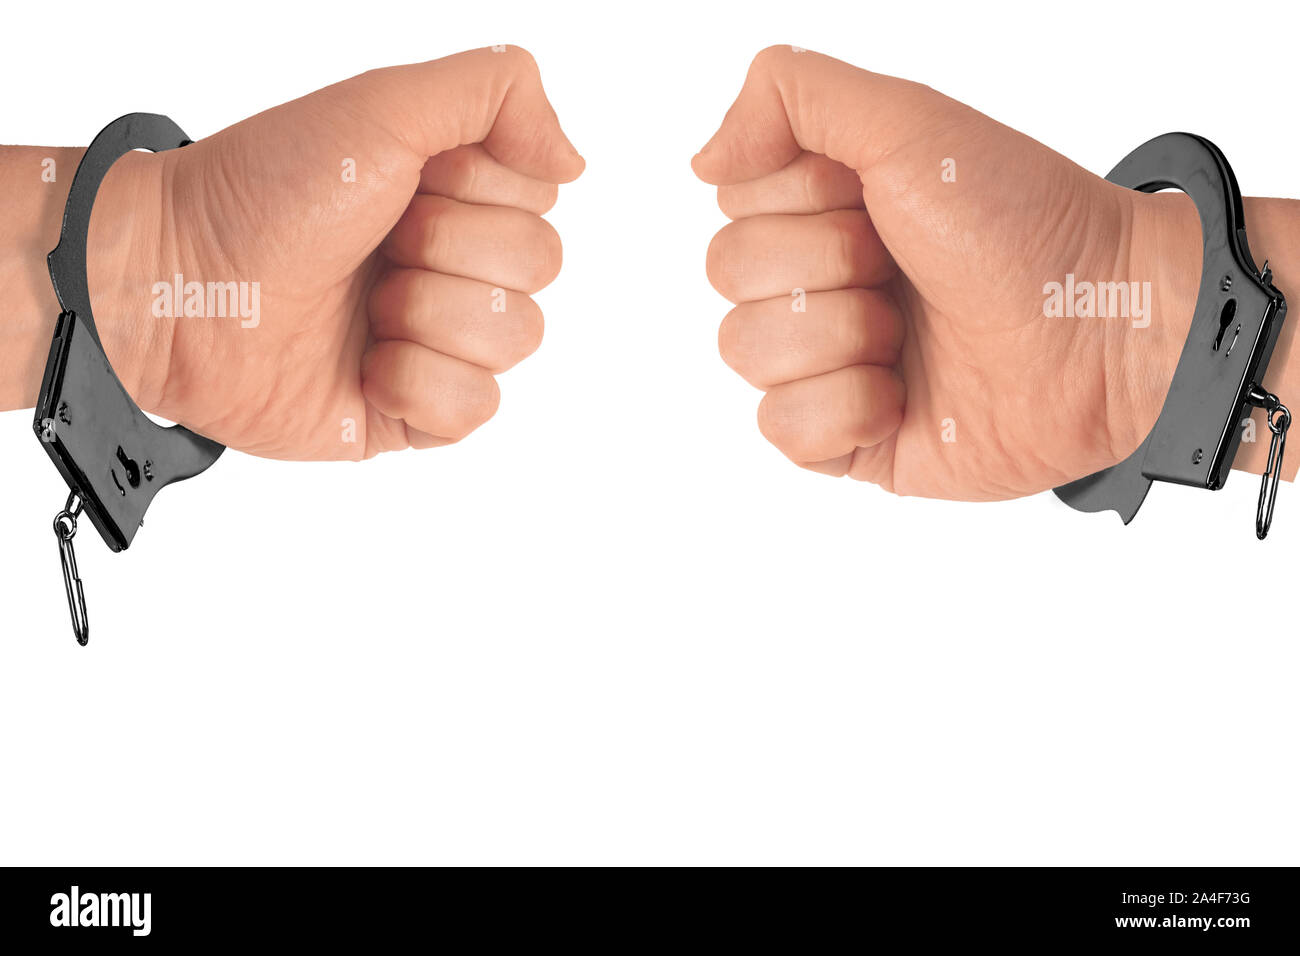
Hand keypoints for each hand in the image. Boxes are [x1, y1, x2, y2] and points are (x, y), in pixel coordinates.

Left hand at [82, 46, 582, 459]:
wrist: (178, 283)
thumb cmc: (263, 191)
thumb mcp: (384, 104)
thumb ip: (497, 93)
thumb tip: (574, 162)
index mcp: (455, 197)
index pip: (539, 203)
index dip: (473, 194)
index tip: (403, 183)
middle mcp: (453, 267)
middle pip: (537, 270)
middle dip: (446, 252)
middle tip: (374, 246)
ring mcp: (436, 342)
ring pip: (516, 340)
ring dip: (427, 315)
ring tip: (362, 306)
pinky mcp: (413, 412)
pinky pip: (476, 409)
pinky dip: (416, 384)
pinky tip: (363, 364)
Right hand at [693, 47, 1212, 499]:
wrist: (1103, 332)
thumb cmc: (1024, 222)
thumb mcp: (907, 121)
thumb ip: (790, 96)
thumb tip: (703, 160)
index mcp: (825, 208)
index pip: (734, 204)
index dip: (802, 202)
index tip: (876, 200)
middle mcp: (820, 281)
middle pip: (728, 275)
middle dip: (825, 267)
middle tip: (903, 268)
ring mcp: (831, 363)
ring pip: (745, 352)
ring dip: (841, 337)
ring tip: (912, 334)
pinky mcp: (848, 439)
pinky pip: (782, 430)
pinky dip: (846, 410)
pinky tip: (903, 396)